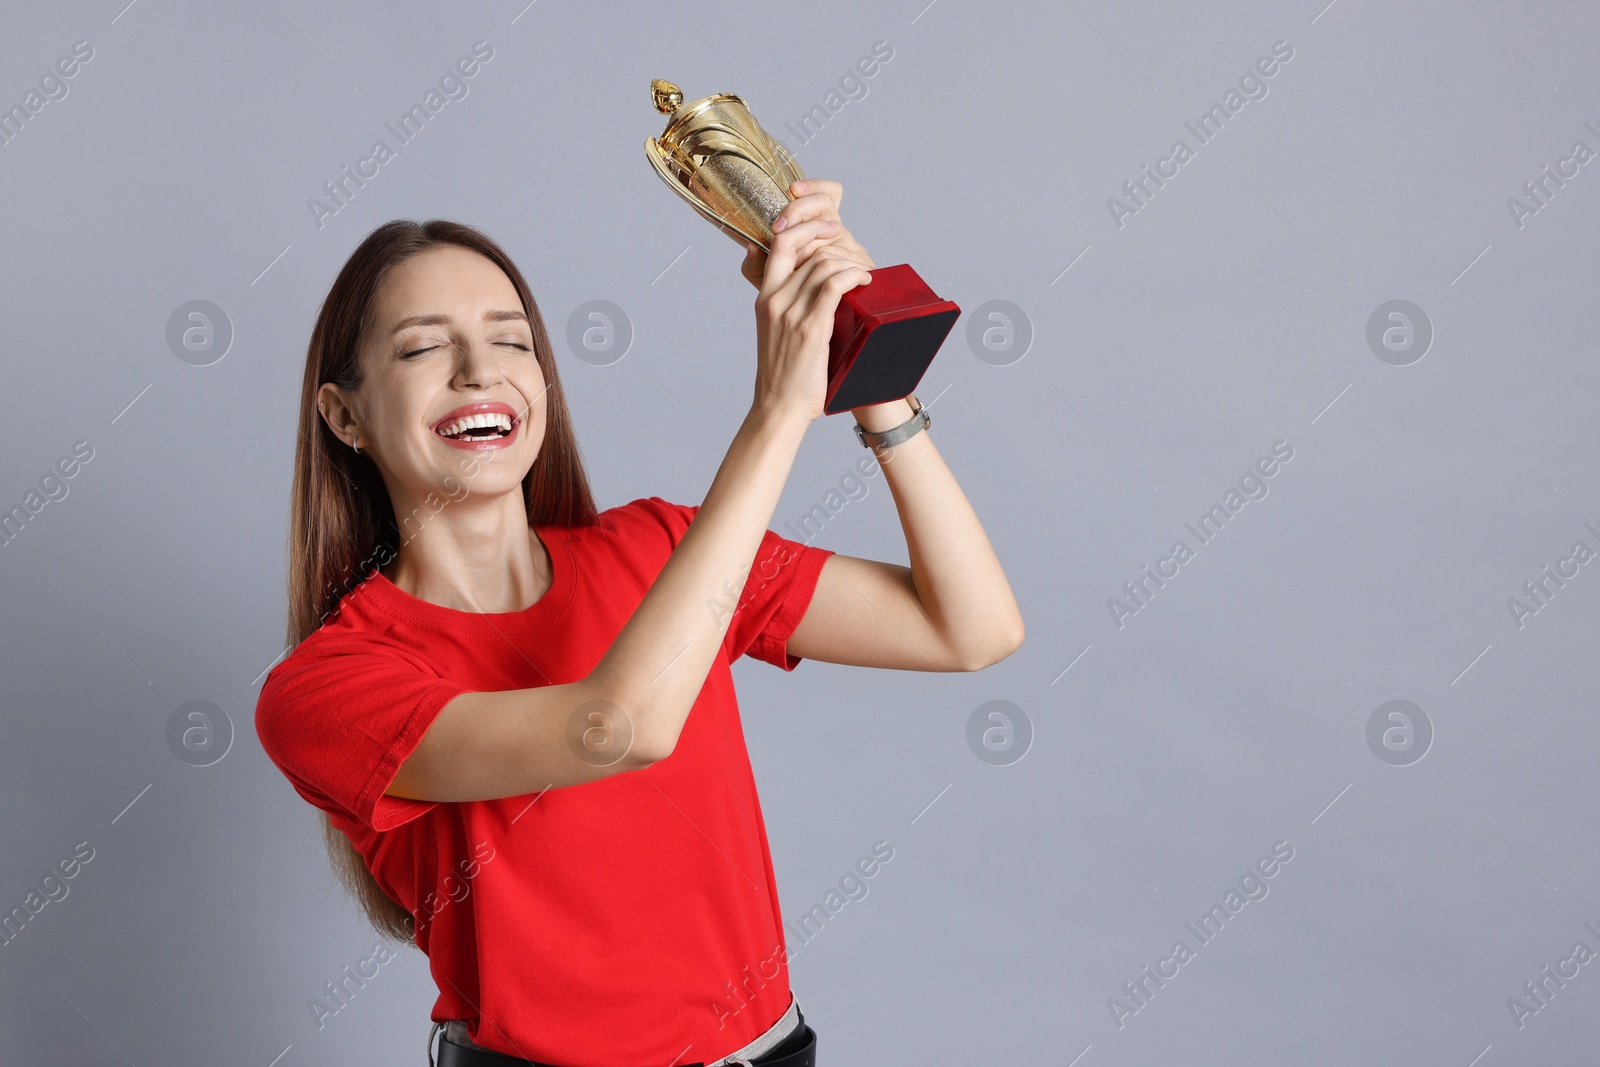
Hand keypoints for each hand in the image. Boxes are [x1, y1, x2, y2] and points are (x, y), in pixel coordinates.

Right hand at [749, 187, 873, 424]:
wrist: (779, 408)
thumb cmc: (783, 376)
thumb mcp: (775, 333)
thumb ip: (786, 307)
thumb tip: (812, 291)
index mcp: (764, 299)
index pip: (779, 244)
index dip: (805, 227)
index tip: (827, 228)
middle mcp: (774, 300)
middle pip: (805, 249)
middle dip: (831, 237)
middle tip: (849, 240)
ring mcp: (791, 314)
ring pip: (823, 264)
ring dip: (850, 261)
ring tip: (863, 271)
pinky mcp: (810, 328)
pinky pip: (833, 285)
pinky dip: (853, 276)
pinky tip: (864, 280)